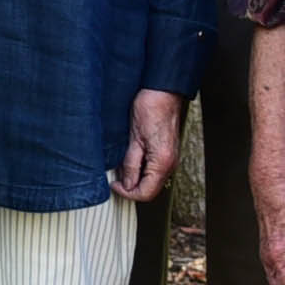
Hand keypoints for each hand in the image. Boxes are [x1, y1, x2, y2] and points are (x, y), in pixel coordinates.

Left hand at [111, 88, 183, 202]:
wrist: (163, 91)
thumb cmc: (151, 108)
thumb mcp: (134, 138)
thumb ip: (131, 164)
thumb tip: (126, 183)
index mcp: (162, 162)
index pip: (146, 193)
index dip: (127, 193)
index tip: (114, 185)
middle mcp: (170, 164)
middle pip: (150, 189)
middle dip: (131, 187)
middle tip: (115, 178)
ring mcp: (170, 158)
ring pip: (151, 180)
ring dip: (136, 178)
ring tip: (121, 168)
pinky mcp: (167, 152)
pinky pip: (154, 169)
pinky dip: (141, 169)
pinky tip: (130, 159)